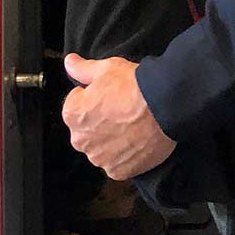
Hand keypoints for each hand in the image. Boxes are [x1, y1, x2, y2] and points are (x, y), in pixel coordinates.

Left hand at [61, 53, 176, 180]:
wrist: (165, 105)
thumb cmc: (135, 86)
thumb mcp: (106, 68)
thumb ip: (82, 69)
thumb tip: (69, 63)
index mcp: (72, 115)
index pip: (75, 105)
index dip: (92, 97)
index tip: (108, 95)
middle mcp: (81, 140)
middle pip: (86, 131)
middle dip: (99, 122)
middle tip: (121, 110)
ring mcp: (100, 158)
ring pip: (101, 149)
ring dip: (111, 140)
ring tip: (132, 126)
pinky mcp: (118, 171)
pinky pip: (117, 164)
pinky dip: (125, 155)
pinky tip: (137, 140)